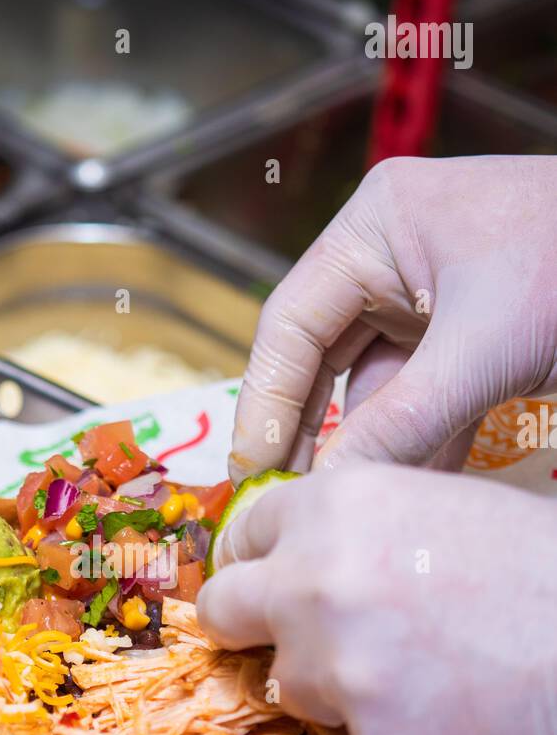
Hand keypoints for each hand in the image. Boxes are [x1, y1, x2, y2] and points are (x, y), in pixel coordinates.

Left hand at [198, 464, 556, 734]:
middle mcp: (318, 584)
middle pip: (226, 611)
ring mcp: (341, 675)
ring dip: (335, 691)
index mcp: (339, 507)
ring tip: (422, 680)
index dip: (257, 562)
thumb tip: (300, 558)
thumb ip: (359, 532)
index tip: (265, 585)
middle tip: (299, 642)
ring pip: (290, 689)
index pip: (244, 534)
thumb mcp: (449, 510)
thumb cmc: (546, 574)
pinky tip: (453, 723)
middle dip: (250, 629)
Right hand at [229, 155, 556, 481]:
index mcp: (378, 224)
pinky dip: (418, 442)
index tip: (250, 471)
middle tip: (285, 501)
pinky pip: (422, 395)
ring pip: (373, 385)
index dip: (266, 400)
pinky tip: (409, 493)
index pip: (292, 322)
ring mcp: (431, 293)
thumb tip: (333, 492)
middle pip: (323, 356)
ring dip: (370, 447)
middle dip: (313, 431)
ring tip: (348, 509)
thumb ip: (400, 424)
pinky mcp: (467, 332)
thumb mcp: (484, 350)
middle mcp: (393, 254)